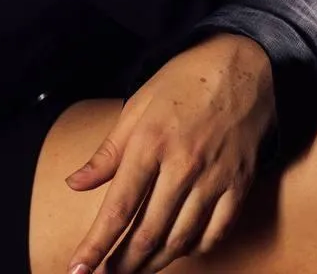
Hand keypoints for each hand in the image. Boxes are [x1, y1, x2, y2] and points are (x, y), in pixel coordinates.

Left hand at [63, 32, 276, 273]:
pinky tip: (179, 249)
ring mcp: (214, 177)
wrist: (242, 64)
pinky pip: (215, 232)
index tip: (77, 270)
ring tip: (136, 270)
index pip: (118, 208)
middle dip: (122, 264)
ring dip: (154, 263)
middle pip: (148, 233)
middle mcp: (182, 164)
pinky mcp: (239, 183)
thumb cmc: (184, 81)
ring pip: (180, 239)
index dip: (95, 246)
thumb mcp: (137, 106)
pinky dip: (194, 248)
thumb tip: (74, 184)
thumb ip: (107, 152)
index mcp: (151, 142)